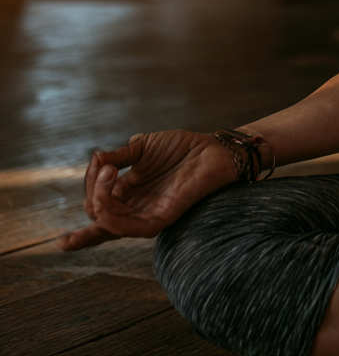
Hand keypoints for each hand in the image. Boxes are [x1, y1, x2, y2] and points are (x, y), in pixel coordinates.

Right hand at [58, 130, 237, 250]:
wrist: (211, 147)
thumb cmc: (180, 147)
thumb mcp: (142, 147)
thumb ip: (118, 156)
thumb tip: (95, 159)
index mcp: (128, 193)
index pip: (95, 204)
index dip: (88, 186)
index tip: (97, 160)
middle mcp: (134, 208)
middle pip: (97, 220)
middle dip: (88, 202)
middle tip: (102, 171)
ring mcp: (147, 215)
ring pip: (108, 225)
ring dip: (98, 202)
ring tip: (107, 174)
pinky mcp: (161, 219)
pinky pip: (130, 230)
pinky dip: (111, 220)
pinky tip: (106, 199)